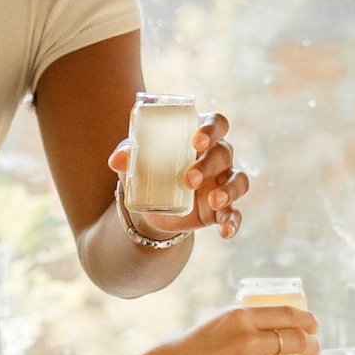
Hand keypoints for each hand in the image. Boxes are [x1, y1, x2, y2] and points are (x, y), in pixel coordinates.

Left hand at [108, 111, 251, 245]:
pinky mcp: (221, 208)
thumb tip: (116, 160)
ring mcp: (222, 182)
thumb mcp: (136, 160)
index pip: (217, 123)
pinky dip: (234, 222)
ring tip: (214, 201)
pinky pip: (235, 213)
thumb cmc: (148, 168)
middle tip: (188, 180)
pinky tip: (226, 232)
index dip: (211, 129)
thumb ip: (128, 156)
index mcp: (200, 135)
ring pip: (237, 180)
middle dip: (208, 165)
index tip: (197, 141)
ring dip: (229, 190)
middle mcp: (217, 156)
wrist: (152, 205)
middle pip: (224, 152)